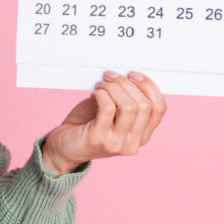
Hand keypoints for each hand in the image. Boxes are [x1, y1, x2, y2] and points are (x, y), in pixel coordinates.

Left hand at [42, 70, 167, 173]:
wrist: (64, 148)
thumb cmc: (87, 126)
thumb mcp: (113, 113)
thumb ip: (126, 100)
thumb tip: (130, 76)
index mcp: (142, 136)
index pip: (159, 108)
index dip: (149, 87)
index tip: (134, 75)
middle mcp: (133, 143)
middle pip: (144, 105)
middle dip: (126, 84)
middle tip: (110, 77)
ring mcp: (116, 143)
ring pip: (128, 106)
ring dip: (113, 88)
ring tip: (101, 86)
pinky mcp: (98, 139)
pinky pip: (108, 108)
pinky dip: (101, 94)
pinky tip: (94, 94)